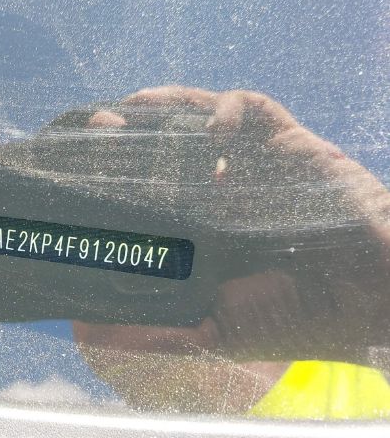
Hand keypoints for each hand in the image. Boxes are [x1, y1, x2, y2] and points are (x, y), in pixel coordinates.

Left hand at [72, 86, 389, 411]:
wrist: (372, 300)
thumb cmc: (295, 319)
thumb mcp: (211, 332)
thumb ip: (154, 330)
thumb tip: (86, 331)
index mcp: (198, 225)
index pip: (145, 185)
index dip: (110, 171)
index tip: (77, 166)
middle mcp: (219, 189)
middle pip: (166, 142)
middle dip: (129, 129)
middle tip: (98, 126)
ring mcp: (253, 164)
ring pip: (200, 114)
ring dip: (167, 105)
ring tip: (134, 106)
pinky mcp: (290, 144)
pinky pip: (254, 108)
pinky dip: (226, 109)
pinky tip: (211, 132)